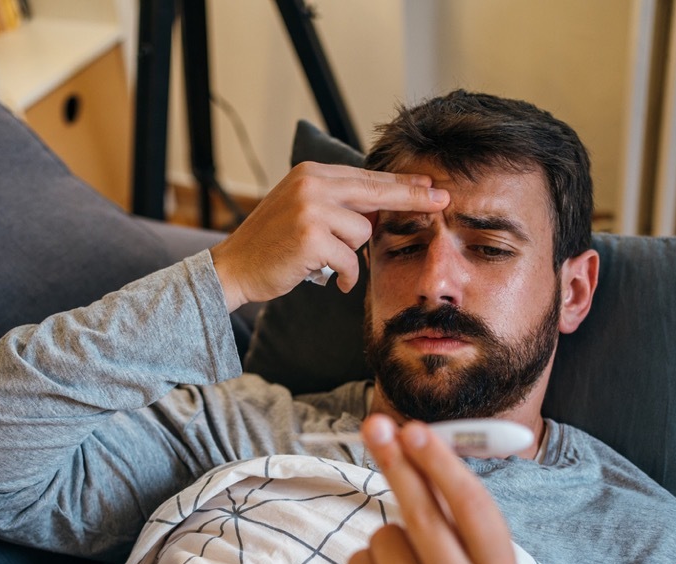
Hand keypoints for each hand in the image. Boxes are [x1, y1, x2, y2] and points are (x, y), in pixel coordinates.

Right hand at [208, 162, 448, 310]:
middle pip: (376, 193)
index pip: (366, 177)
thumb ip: (338, 204)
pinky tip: (326, 278)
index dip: (402, 183)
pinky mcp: (311, 238)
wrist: (233, 268)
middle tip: (442, 201)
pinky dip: (343, 275)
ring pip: (362, 233)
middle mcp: (311, 185)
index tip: (430, 185)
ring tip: (324, 260)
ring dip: (349, 255)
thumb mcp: (302, 210)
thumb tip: (384, 208)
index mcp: (311, 173)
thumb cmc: (271, 245)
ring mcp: (311, 210)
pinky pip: (349, 260)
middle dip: (412, 199)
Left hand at [347, 415, 519, 563]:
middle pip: (422, 514)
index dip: (441, 464)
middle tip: (375, 425)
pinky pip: (358, 558)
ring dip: (387, 537)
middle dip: (397, 463)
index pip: (470, 507)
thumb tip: (411, 435)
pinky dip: (365, 562)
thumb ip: (449, 502)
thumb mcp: (469, 552)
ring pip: (384, 535)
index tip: (415, 429)